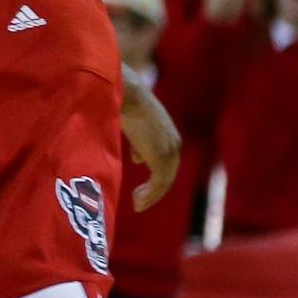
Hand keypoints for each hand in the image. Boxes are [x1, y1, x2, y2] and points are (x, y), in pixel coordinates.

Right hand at [120, 74, 180, 211]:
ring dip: (151, 196)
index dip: (154, 178)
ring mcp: (169, 151)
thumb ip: (138, 142)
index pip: (164, 162)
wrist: (126, 93)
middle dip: (154, 190)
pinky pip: (159, 184)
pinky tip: (137, 202)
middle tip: (138, 202)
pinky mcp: (161, 157)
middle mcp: (174, 143)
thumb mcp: (133, 123)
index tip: (140, 190)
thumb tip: (138, 159)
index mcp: (167, 134)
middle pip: (167, 174)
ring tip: (138, 204)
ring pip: (164, 181)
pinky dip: (149, 196)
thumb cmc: (123, 103)